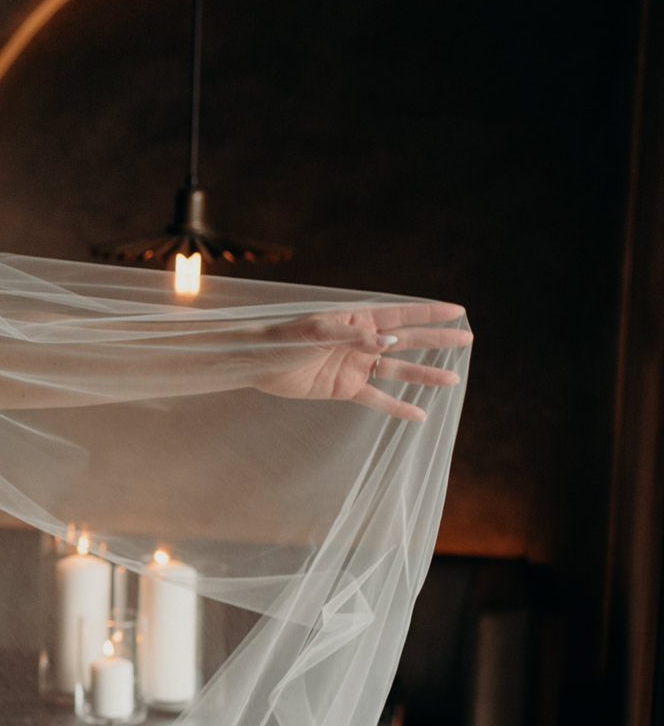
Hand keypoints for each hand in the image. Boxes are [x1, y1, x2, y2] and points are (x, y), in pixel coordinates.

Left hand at [249, 301, 471, 421]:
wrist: (258, 363)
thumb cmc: (285, 339)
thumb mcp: (318, 333)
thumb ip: (354, 336)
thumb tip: (389, 341)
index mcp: (356, 319)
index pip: (399, 314)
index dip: (427, 313)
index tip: (457, 311)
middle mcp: (360, 341)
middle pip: (406, 340)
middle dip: (436, 339)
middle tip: (467, 340)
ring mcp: (355, 365)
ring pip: (397, 370)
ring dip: (423, 374)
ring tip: (452, 379)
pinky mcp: (344, 388)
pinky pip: (376, 398)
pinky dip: (396, 406)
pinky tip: (418, 414)